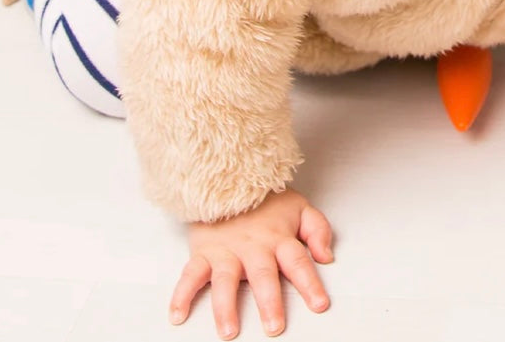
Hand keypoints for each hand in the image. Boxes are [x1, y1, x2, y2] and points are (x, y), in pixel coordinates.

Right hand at [170, 189, 333, 338]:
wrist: (229, 179)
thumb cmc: (264, 201)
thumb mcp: (299, 207)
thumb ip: (317, 230)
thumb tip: (326, 257)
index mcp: (278, 238)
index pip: (298, 262)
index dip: (310, 284)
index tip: (319, 305)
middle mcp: (253, 247)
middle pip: (263, 275)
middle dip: (269, 301)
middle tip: (274, 327)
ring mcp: (226, 251)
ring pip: (225, 280)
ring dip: (226, 306)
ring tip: (229, 330)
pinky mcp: (203, 252)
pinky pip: (190, 273)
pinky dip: (182, 294)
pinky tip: (178, 315)